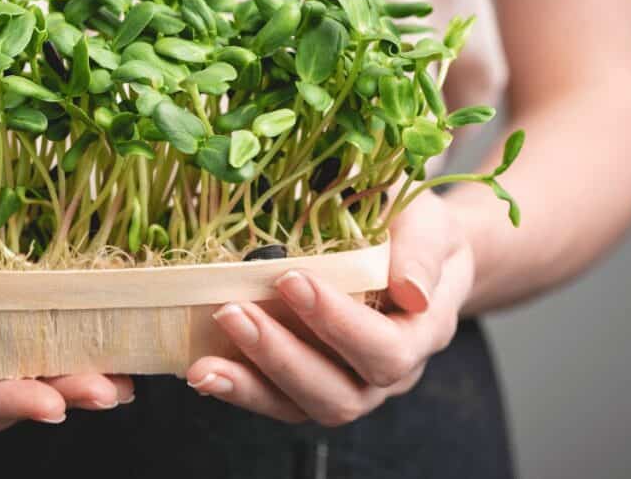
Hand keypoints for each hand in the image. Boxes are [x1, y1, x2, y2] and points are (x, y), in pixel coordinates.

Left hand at [185, 191, 471, 424]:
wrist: (412, 250)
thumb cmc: (414, 229)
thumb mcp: (427, 223)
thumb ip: (420, 249)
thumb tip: (410, 289)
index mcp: (422, 333)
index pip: (386, 348)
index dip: (338, 323)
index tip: (292, 279)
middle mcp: (388, 375)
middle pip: (340, 393)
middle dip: (281, 355)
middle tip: (233, 311)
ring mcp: (349, 384)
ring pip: (304, 407)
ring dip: (251, 383)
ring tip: (203, 363)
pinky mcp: (311, 385)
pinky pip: (277, 401)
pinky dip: (239, 389)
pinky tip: (202, 370)